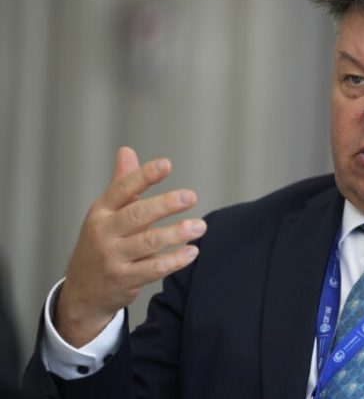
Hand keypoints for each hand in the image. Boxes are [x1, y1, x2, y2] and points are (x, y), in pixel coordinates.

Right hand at [55, 147, 205, 346]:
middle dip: (165, 205)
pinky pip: (154, 268)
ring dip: (177, 233)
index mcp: (101, 212)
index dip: (144, 176)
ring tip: (200, 226)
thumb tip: (127, 151)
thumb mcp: (105, 213)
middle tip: (191, 196)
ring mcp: (113, 258)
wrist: (83, 291)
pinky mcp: (125, 279)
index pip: (122, 189)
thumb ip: (121, 184)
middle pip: (137, 215)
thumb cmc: (100, 244)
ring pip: (149, 242)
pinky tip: (192, 252)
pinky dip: (175, 260)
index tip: (166, 164)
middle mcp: (104, 233)